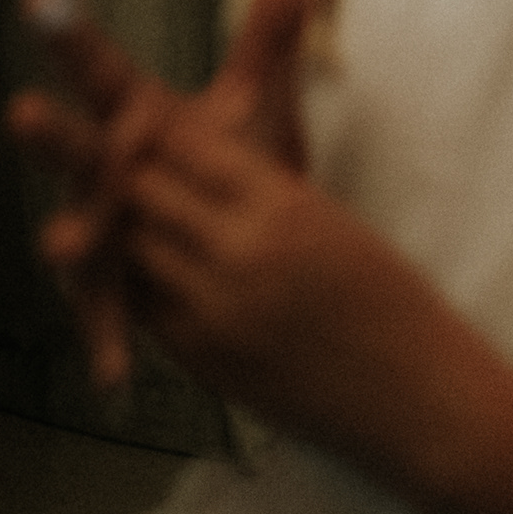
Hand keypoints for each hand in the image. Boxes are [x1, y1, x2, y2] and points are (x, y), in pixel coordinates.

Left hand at [113, 95, 491, 476]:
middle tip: (85, 143)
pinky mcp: (201, 359)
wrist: (427, 406)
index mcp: (285, 207)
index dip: (150, 122)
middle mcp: (244, 254)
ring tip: (93, 199)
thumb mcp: (334, 221)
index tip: (126, 107)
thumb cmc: (393, 303)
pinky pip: (137, 302)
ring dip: (115, 221)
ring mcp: (216, 311)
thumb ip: (264, 180)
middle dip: (117, 164)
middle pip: (142, 184)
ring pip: (127, 242)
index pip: (187, 140)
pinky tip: (118, 261)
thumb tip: (204, 127)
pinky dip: (127, 278)